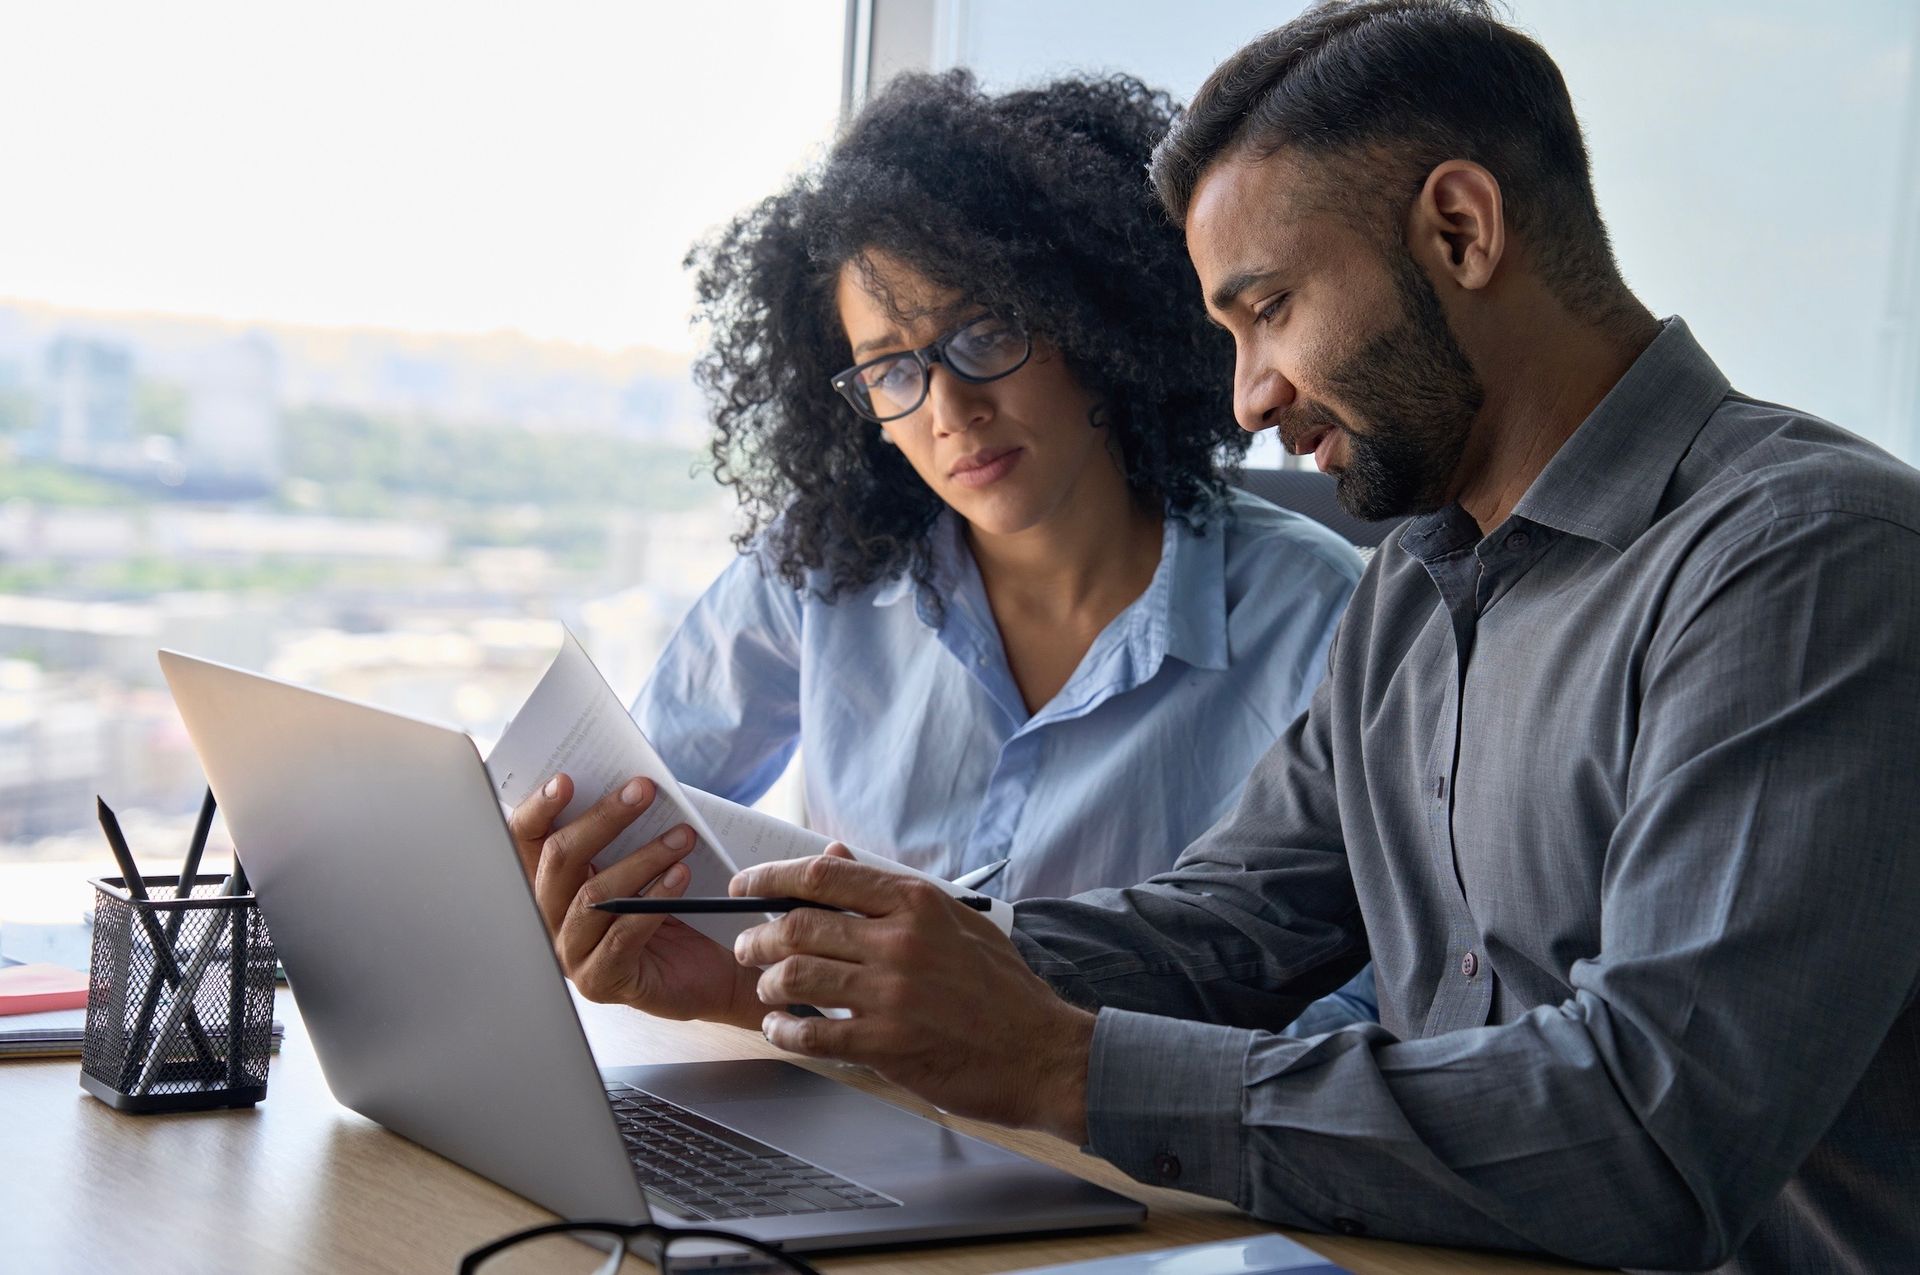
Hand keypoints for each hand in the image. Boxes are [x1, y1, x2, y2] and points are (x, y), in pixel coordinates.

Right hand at [508, 773, 763, 1027]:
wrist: (714, 969)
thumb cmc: (677, 907)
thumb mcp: (644, 863)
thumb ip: (625, 832)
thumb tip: (631, 784)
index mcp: (552, 883)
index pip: (525, 841)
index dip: (538, 809)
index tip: (566, 780)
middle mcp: (550, 918)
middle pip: (560, 860)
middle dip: (603, 819)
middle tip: (644, 791)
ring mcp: (571, 954)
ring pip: (593, 896)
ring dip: (642, 859)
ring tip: (682, 836)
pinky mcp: (601, 981)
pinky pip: (621, 935)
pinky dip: (653, 901)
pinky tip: (681, 876)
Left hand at [731, 848, 1094, 1141]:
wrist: (1042, 1052)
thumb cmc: (1001, 988)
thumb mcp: (955, 922)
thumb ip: (891, 893)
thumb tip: (835, 857)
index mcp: (916, 903)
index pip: (822, 877)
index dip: (769, 877)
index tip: (743, 886)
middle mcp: (900, 941)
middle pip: (798, 925)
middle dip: (758, 937)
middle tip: (747, 947)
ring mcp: (892, 994)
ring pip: (795, 976)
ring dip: (767, 983)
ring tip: (766, 990)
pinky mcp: (887, 1044)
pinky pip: (812, 1032)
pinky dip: (784, 1031)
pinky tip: (781, 1030)